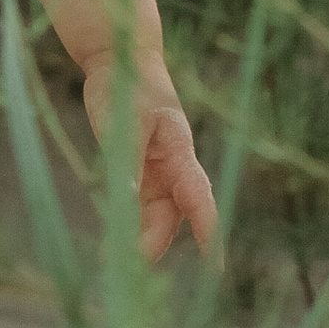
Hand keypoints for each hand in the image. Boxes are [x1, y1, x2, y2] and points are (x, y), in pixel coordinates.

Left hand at [82, 58, 220, 262]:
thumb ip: (128, 159)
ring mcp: (155, 172)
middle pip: (170, 216)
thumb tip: (128, 199)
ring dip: (139, 239)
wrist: (120, 61)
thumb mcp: (126, 120)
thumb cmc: (129, 84)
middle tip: (128, 266)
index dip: (208, 232)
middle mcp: (172, 169)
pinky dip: (126, 224)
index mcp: (180, 152)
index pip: (199, 199)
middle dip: (154, 243)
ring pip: (152, 216)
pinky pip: (135, 205)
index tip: (216, 266)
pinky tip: (111, 243)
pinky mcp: (136, 170)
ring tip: (114, 262)